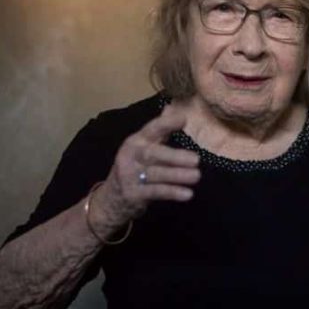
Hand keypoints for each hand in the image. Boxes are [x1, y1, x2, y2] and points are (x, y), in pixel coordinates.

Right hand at [87, 103, 199, 235]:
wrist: (111, 199)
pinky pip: (156, 192)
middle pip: (153, 154)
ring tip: (197, 176)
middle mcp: (131, 156)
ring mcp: (130, 175)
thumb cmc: (135, 168)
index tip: (183, 119)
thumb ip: (160, 131)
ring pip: (156, 174)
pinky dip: (172, 193)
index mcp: (136, 141)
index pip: (151, 129)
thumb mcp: (143, 148)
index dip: (166, 124)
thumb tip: (174, 109)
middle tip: (196, 160)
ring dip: (177, 175)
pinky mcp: (133, 194)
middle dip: (174, 156)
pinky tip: (187, 194)